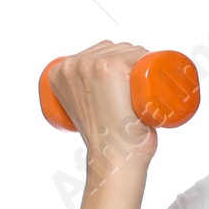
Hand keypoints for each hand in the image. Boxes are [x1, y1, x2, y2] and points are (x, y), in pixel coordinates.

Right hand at [45, 42, 158, 174]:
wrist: (114, 159)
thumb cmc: (105, 142)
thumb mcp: (86, 112)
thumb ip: (88, 97)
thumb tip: (104, 94)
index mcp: (59, 73)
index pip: (97, 53)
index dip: (117, 62)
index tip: (127, 82)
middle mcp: (71, 65)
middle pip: (113, 49)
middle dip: (132, 62)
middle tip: (139, 90)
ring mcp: (90, 64)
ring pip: (128, 50)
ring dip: (142, 63)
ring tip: (143, 86)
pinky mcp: (110, 67)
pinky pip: (138, 54)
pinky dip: (149, 63)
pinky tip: (150, 77)